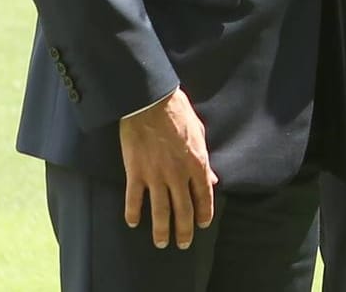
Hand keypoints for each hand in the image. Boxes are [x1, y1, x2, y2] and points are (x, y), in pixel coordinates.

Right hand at [118, 88, 215, 248]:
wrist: (149, 100)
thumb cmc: (176, 111)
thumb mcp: (199, 133)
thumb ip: (205, 160)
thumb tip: (213, 179)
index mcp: (197, 163)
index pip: (204, 196)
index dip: (204, 213)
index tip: (202, 225)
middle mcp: (178, 174)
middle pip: (183, 210)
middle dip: (184, 230)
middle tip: (183, 244)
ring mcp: (156, 175)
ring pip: (160, 211)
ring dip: (162, 230)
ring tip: (162, 243)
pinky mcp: (136, 172)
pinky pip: (134, 198)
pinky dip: (133, 212)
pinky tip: (133, 223)